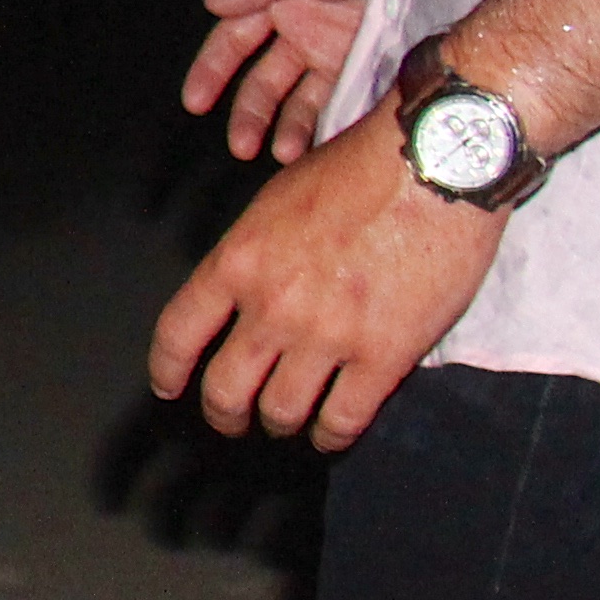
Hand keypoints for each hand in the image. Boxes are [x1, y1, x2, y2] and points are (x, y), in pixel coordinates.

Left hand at [145, 114, 503, 448]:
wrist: (433, 165)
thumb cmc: (360, 169)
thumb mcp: (277, 200)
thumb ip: (254, 253)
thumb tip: (243, 294)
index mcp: (239, 261)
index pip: (178, 333)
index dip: (167, 369)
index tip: (169, 386)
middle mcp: (273, 305)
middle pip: (224, 388)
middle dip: (223, 413)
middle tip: (232, 419)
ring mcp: (328, 334)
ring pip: (281, 411)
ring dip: (279, 424)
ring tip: (285, 424)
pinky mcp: (385, 355)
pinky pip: (344, 418)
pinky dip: (332, 435)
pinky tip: (331, 433)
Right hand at [184, 0, 393, 161]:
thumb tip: (212, 3)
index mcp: (281, 0)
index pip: (233, 41)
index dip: (212, 71)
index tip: (195, 102)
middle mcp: (302, 31)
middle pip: (264, 81)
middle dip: (249, 114)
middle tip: (241, 147)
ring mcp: (336, 53)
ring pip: (301, 100)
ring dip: (288, 129)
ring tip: (284, 154)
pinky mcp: (370, 69)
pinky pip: (342, 104)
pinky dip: (329, 129)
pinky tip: (321, 150)